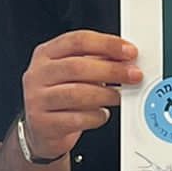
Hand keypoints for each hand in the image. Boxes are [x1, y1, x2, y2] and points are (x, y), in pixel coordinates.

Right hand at [20, 31, 140, 161]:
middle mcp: (38, 74)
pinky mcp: (44, 124)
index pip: (78, 41)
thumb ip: (96, 61)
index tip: (129, 51)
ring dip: (106, 94)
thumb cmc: (60, 95)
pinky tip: (102, 114)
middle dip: (112, 70)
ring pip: (76, 94)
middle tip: (134, 75)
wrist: (40, 129)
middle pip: (77, 67)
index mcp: (46, 54)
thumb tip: (126, 59)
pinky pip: (76, 119)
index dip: (107, 44)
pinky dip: (96, 116)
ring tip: (119, 97)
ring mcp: (37, 99)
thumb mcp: (71, 72)